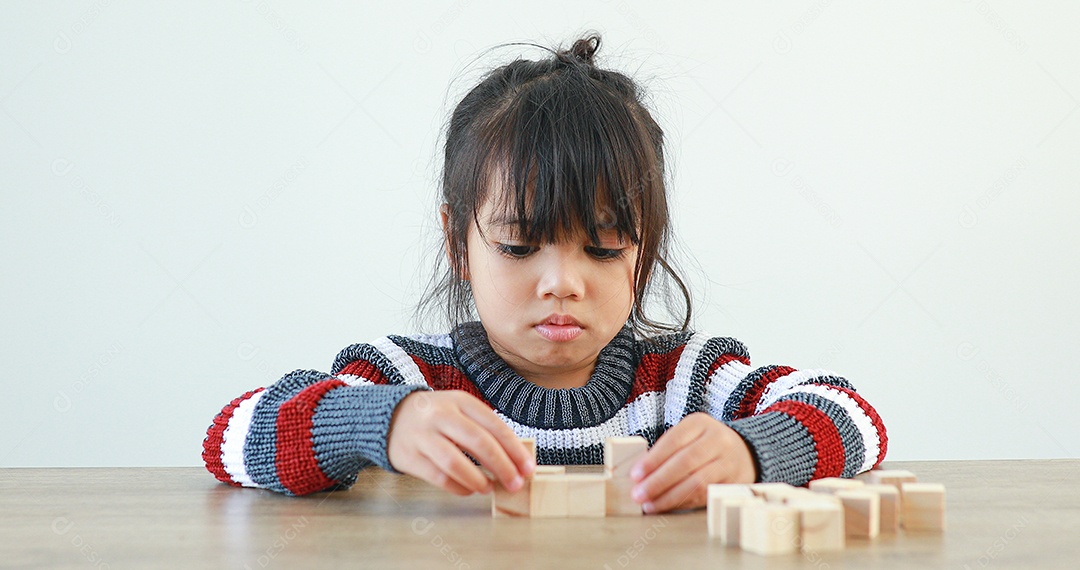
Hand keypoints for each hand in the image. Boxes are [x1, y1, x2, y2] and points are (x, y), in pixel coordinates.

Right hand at [387, 390, 534, 495]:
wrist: (391, 417)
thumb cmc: (437, 417)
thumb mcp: (460, 411)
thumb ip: (484, 429)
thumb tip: (516, 459)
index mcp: (460, 400)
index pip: (494, 425)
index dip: (514, 449)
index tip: (528, 468)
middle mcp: (441, 415)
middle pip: (478, 442)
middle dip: (502, 466)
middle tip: (515, 483)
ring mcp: (423, 435)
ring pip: (455, 461)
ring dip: (478, 479)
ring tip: (490, 488)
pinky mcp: (409, 456)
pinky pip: (438, 476)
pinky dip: (458, 487)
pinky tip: (469, 490)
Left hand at [628, 412, 756, 513]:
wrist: (743, 451)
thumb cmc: (703, 444)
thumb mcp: (686, 436)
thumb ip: (664, 451)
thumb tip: (637, 475)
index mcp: (699, 423)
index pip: (673, 440)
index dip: (653, 459)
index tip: (635, 475)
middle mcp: (718, 439)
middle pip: (685, 462)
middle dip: (659, 481)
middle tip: (638, 494)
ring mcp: (728, 461)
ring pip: (697, 482)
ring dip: (669, 497)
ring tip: (650, 505)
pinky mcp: (734, 482)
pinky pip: (705, 495)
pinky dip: (683, 503)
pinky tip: (667, 507)